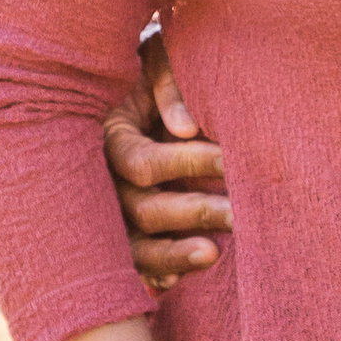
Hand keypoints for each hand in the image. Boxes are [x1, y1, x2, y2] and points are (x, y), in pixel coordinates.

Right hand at [106, 29, 230, 284]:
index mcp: (107, 134)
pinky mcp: (119, 234)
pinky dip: (151, 274)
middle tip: (241, 213)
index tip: (231, 158)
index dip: (186, 162)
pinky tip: (175, 282)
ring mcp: (106, 210)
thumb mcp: (157, 57)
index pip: (140, 162)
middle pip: (138, 209)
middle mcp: (100, 178)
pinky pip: (129, 265)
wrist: (128, 82)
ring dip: (172, 255)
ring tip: (213, 254)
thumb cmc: (151, 67)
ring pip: (130, 247)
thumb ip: (170, 85)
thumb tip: (185, 128)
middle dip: (192, 212)